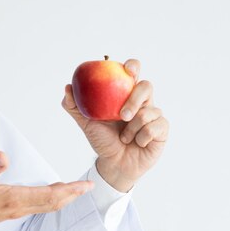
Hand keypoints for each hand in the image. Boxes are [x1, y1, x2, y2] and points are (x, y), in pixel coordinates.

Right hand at [0, 151, 94, 230]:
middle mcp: (17, 208)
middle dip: (73, 195)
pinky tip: (52, 194)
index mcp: (12, 199)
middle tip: (89, 187)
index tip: (85, 185)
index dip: (69, 190)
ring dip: (63, 198)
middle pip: (53, 203)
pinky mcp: (10, 212)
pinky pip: (37, 207)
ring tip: (76, 190)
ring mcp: (14, 212)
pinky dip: (50, 200)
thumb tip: (4, 156)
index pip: (49, 195)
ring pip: (46, 206)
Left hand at [62, 59, 168, 191]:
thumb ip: (75, 106)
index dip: (133, 66)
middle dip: (134, 100)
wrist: (113, 163)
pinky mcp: (161, 129)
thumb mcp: (86, 123)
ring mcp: (153, 114)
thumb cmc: (103, 140)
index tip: (127, 70)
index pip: (133, 72)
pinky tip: (138, 143)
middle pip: (146, 86)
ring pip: (149, 111)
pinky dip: (142, 137)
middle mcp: (142, 101)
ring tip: (125, 137)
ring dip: (133, 128)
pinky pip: (156, 127)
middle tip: (123, 116)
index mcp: (125, 94)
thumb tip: (68, 87)